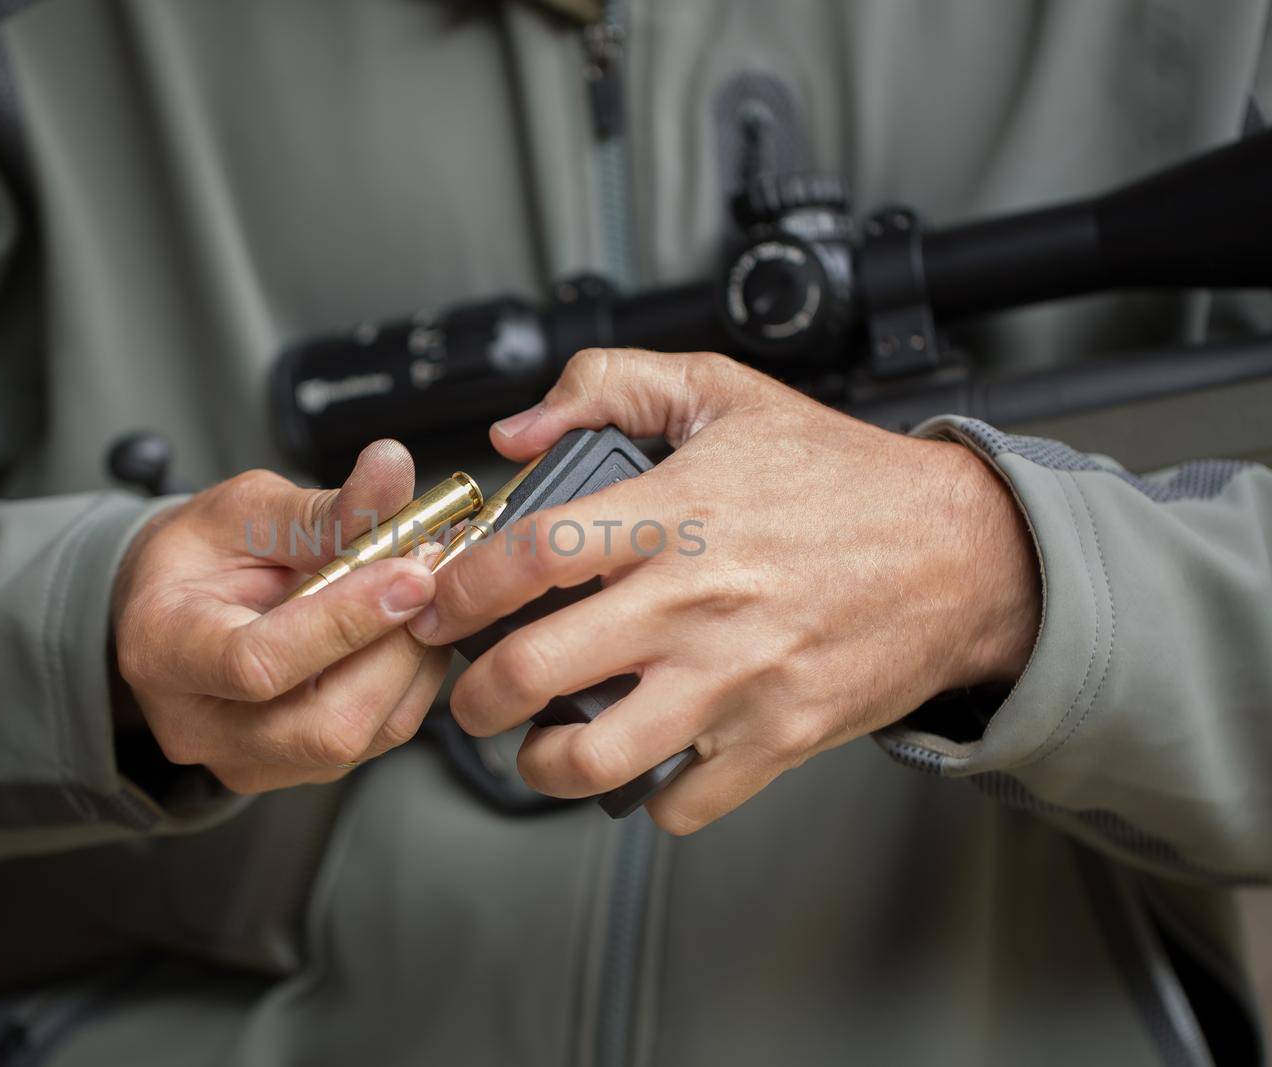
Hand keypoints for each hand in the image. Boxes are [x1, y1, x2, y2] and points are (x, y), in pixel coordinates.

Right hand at [111, 440, 449, 793]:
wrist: (175, 605)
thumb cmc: (201, 554)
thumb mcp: (247, 509)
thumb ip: (322, 505)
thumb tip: (392, 469)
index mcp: (165, 649)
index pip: (259, 663)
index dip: (346, 622)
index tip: (411, 572)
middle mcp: (200, 724)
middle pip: (324, 725)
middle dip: (395, 649)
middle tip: (429, 575)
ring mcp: (249, 760)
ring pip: (361, 737)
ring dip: (411, 661)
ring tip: (418, 593)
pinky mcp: (294, 771)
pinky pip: (375, 739)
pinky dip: (409, 680)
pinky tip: (405, 628)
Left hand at [411, 348, 1038, 833]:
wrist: (963, 553)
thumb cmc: (840, 477)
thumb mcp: (723, 394)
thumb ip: (605, 386)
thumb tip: (515, 434)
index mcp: (676, 512)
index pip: (530, 553)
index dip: (461, 587)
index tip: (442, 603)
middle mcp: (696, 601)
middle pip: (535, 670)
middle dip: (472, 697)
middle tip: (468, 693)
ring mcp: (736, 678)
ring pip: (594, 756)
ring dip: (539, 764)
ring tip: (535, 744)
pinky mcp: (776, 738)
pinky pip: (679, 802)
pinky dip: (644, 795)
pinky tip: (639, 757)